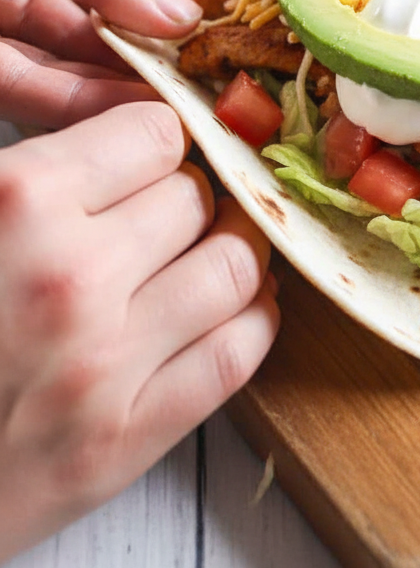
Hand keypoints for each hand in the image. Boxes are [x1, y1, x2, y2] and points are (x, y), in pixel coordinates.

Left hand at [0, 0, 201, 128]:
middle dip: (140, 57)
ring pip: (55, 64)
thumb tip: (173, 7)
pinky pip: (16, 86)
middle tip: (198, 91)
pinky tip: (115, 113)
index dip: (152, 4)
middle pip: (85, 24)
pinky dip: (65, 102)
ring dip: (110, 91)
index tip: (200, 40)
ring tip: (168, 111)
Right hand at [0, 102, 279, 563]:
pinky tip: (226, 310)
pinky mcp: (125, 440)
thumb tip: (111, 128)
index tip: (141, 159)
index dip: (150, 140)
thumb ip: (28, 169)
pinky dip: (249, 320)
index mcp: (19, 204)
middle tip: (161, 215)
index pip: (155, 132)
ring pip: (237, 266)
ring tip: (203, 254)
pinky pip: (236, 354)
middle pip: (198, 197)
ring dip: (229, 251)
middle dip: (185, 197)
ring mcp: (106, 364)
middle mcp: (72, 277)